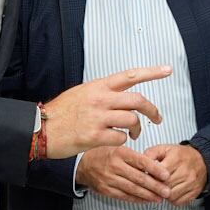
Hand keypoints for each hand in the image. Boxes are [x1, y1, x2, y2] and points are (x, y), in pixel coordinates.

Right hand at [44, 66, 168, 156]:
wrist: (41, 129)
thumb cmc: (61, 113)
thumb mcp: (81, 93)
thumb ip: (101, 92)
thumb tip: (118, 93)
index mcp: (98, 87)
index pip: (130, 75)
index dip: (151, 72)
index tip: (167, 70)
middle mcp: (99, 99)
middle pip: (137, 101)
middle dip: (152, 110)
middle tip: (157, 118)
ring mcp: (97, 118)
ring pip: (132, 120)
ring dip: (138, 129)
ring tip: (135, 134)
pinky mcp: (94, 136)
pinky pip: (121, 138)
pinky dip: (123, 140)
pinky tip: (116, 140)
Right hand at [75, 144, 170, 203]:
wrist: (84, 165)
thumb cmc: (105, 154)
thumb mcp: (119, 148)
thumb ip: (136, 156)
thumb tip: (156, 166)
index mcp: (120, 153)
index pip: (141, 162)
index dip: (155, 169)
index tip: (166, 175)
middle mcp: (115, 166)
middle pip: (139, 178)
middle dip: (155, 186)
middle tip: (167, 191)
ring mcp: (110, 179)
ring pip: (133, 189)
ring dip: (148, 195)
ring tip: (160, 198)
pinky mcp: (106, 190)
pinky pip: (124, 196)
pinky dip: (136, 199)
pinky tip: (146, 200)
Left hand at [143, 143, 207, 204]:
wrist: (203, 161)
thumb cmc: (182, 156)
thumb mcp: (165, 149)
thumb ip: (150, 154)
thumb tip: (140, 164)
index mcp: (177, 159)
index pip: (159, 174)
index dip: (151, 177)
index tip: (148, 177)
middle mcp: (185, 171)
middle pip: (164, 186)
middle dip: (156, 186)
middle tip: (153, 184)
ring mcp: (191, 183)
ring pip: (170, 196)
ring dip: (163, 195)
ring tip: (162, 188)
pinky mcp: (194, 192)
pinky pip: (178, 202)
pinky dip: (172, 200)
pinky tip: (171, 192)